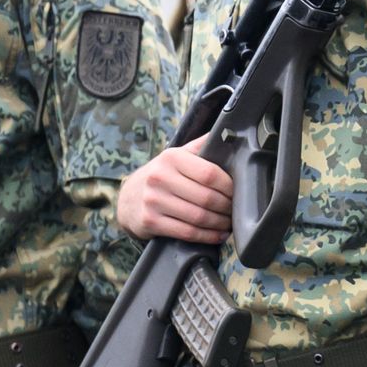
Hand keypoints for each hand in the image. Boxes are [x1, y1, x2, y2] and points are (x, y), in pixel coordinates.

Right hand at [113, 145, 235, 247]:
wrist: (128, 199)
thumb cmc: (162, 175)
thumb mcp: (177, 155)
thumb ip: (201, 146)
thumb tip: (230, 131)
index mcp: (172, 158)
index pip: (210, 173)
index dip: (229, 186)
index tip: (239, 192)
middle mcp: (160, 177)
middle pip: (207, 198)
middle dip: (227, 207)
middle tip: (236, 210)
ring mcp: (154, 201)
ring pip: (199, 217)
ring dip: (220, 224)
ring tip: (229, 223)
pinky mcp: (151, 221)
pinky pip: (188, 232)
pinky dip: (208, 236)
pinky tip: (218, 234)